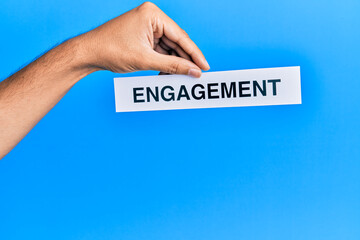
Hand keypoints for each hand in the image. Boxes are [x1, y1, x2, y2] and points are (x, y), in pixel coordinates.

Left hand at [77, 2, 209, 76]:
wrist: (88, 53)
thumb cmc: (111, 50)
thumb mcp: (146, 60)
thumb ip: (172, 66)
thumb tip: (193, 71)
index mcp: (152, 15)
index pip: (180, 36)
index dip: (194, 54)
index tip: (205, 66)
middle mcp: (151, 17)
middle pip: (176, 42)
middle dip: (184, 60)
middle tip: (196, 75)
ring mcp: (147, 27)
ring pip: (168, 48)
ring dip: (174, 63)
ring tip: (182, 77)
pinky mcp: (143, 36)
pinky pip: (159, 50)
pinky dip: (164, 62)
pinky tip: (169, 73)